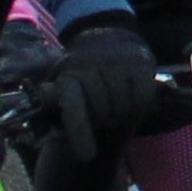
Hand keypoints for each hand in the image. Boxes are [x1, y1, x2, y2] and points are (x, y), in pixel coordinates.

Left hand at [49, 20, 165, 156]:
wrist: (104, 34)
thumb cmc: (81, 71)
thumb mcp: (60, 84)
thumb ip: (52, 110)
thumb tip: (49, 134)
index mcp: (69, 75)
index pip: (74, 106)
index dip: (80, 133)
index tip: (86, 156)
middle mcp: (93, 66)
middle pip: (103, 112)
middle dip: (102, 120)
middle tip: (101, 116)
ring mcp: (119, 63)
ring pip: (124, 107)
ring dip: (121, 114)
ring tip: (114, 107)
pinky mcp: (140, 63)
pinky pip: (142, 97)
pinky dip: (138, 105)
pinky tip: (130, 100)